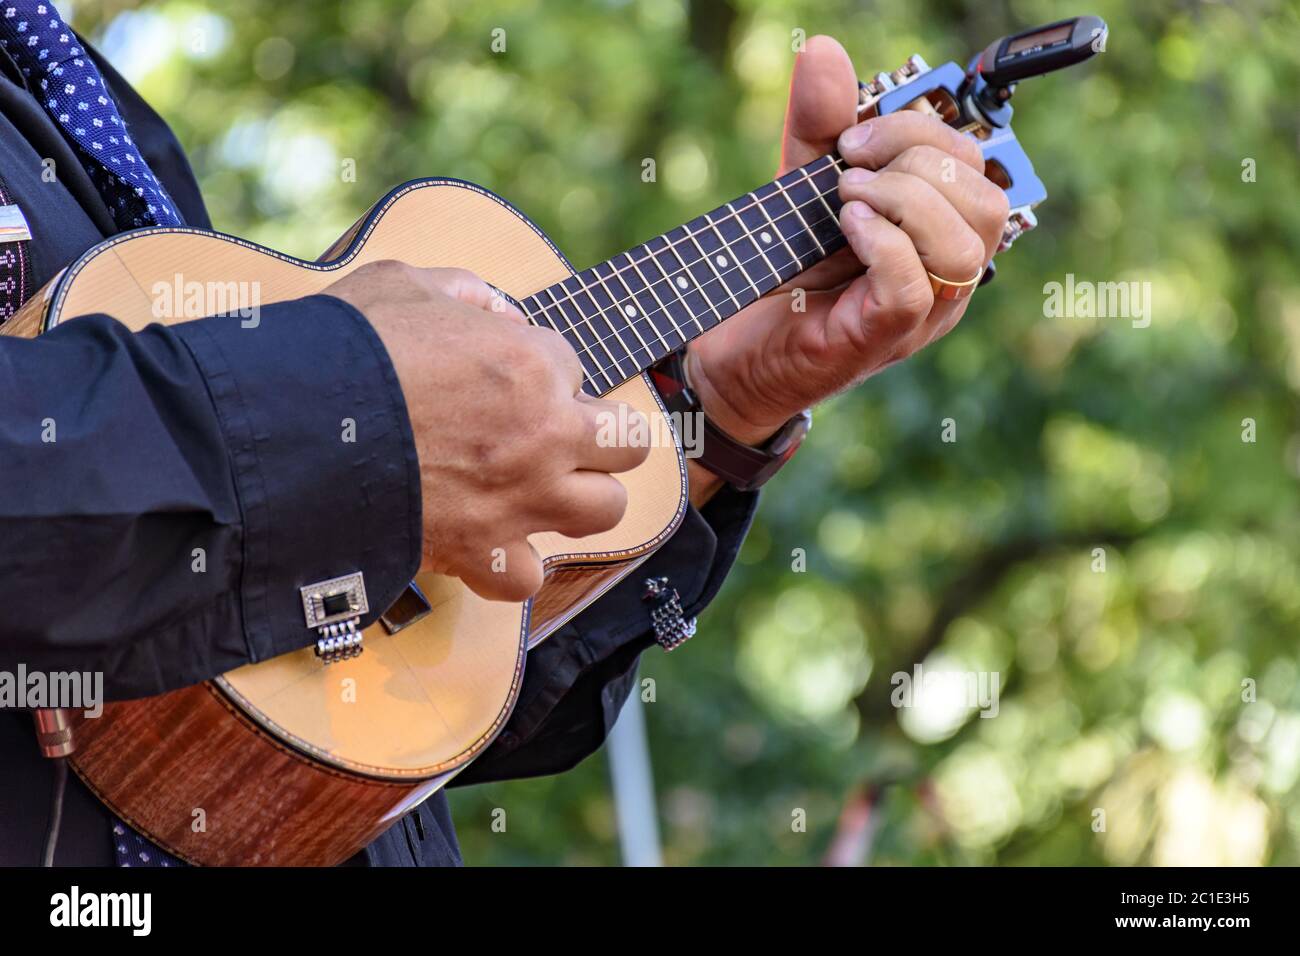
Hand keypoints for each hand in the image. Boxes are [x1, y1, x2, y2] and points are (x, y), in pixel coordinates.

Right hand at [325, 261, 648, 600]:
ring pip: (606, 511)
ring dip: (582, 498)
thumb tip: (494, 309)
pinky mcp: (479, 551)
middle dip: (602, 434)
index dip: (540, 366)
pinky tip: (494, 544)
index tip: (505, 372)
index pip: (572, 363)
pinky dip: (515, 566)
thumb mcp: (402, 283)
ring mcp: (519, 500)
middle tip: (560, 432)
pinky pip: (527, 578)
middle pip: (628, 443)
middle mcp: (543, 436)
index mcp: (530, 363)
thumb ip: (463, 291)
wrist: (290, 434)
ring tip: (546, 488)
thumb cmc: (344, 351)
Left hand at [688, 35, 1009, 445]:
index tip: (852, 139)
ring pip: (964, 244)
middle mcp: (944, 275)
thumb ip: (819, 126)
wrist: (735, 352)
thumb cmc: (782, 275)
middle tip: (847, 169)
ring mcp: (921, 313)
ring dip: (904, 200)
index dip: (921, 133)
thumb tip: (825, 52)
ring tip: (846, 199)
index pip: (974, 166)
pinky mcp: (882, 337)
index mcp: (938, 232)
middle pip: (984, 200)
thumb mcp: (802, 186)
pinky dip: (884, 242)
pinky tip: (845, 225)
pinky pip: (916, 286)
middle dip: (918, 163)